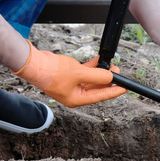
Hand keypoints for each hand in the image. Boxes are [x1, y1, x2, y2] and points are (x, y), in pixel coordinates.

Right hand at [12, 40, 126, 107]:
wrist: (35, 64)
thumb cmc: (51, 73)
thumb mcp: (79, 74)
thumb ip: (97, 76)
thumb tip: (110, 77)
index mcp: (76, 99)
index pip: (100, 97)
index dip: (113, 92)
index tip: (124, 88)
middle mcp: (75, 94)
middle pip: (97, 88)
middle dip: (108, 80)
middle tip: (117, 72)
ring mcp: (72, 84)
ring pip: (92, 80)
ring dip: (101, 72)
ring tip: (110, 65)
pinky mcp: (70, 75)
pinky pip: (85, 72)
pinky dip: (93, 67)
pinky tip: (99, 61)